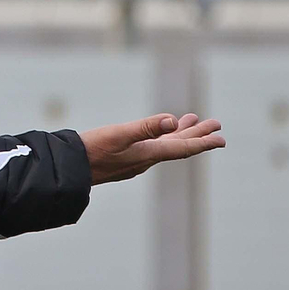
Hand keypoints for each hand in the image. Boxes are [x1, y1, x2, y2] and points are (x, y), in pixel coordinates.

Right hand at [80, 113, 223, 184]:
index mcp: (148, 154)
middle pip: (177, 146)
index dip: (203, 142)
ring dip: (180, 133)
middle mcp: (145, 159)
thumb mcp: (119, 135)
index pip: (182, 148)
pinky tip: (160, 134)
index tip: (221, 138)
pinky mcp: (123, 159)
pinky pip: (152, 147)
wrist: (67, 169)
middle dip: (197, 134)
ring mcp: (134, 160)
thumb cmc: (91, 150)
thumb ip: (145, 128)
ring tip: (192, 120)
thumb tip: (172, 120)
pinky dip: (163, 137)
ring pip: (165, 145)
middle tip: (216, 125)